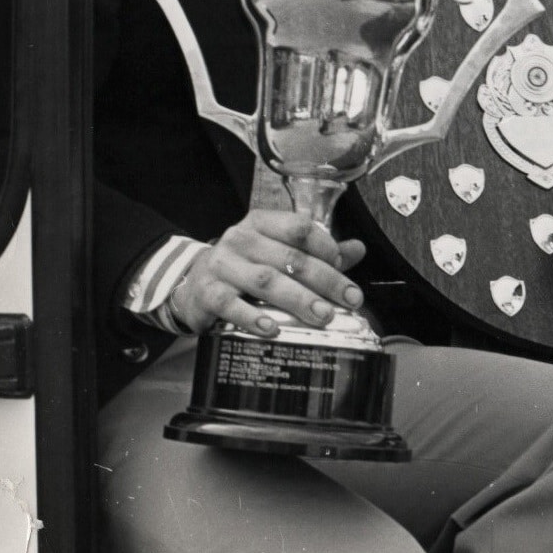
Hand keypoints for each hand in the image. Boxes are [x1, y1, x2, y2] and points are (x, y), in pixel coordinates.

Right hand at [169, 208, 365, 337]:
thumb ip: (317, 250)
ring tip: (322, 315)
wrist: (193, 283)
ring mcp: (222, 265)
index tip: (343, 267)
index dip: (326, 246)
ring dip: (298, 299)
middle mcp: (241, 239)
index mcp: (262, 223)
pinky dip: (253, 318)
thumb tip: (358, 249)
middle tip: (349, 300)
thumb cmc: (246, 265)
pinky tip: (272, 329)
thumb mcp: (278, 250)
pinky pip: (231, 305)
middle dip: (324, 280)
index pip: (300, 227)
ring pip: (266, 280)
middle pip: (290, 257)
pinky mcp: (207, 293)